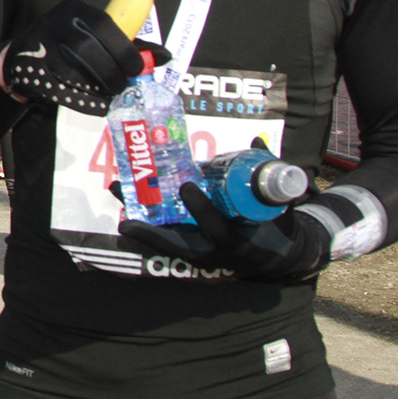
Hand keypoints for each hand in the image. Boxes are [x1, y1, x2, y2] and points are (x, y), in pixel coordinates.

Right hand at [0, 0, 146, 112]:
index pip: (103, 24)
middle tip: (124, 86)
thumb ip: (128, 44)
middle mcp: (54, 22)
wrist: (22, 58)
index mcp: (75, 9)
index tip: (137, 69)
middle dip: (112, 71)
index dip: (124, 49)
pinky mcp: (30, 70)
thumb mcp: (95, 35)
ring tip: (112, 96)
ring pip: (73, 70)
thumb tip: (164, 56)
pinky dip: (85, 102)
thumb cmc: (70, 46)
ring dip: (99, 87)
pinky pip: (62, 89)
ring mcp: (38, 47)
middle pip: (87, 47)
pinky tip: (98, 105)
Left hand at [119, 182, 329, 282]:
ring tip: (118, 194)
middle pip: (177, 247)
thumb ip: (270, 176)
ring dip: (139, 223)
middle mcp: (215, 255)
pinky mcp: (192, 251)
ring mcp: (200, 255)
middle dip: (150, 233)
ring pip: (165, 242)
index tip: (187, 187)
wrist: (278, 256)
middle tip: (126, 219)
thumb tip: (256, 141)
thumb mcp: (279, 205)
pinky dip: (146, 223)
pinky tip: (127, 201)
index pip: (218, 231)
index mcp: (240, 245)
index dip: (202, 211)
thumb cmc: (278, 228)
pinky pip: (166, 238)